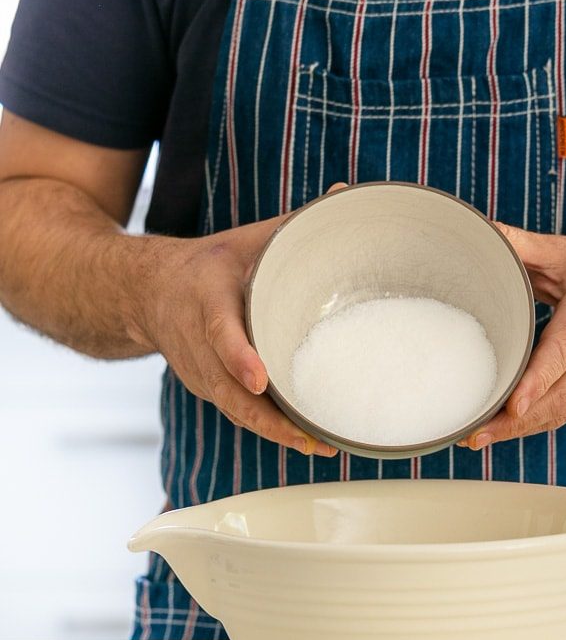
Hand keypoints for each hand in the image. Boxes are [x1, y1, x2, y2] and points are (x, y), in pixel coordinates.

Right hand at [131, 209, 337, 457]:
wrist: (145, 292)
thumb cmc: (209, 265)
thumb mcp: (244, 240)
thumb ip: (292, 224)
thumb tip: (346, 194)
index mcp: (206, 298)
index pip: (221, 332)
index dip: (238, 357)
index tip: (260, 379)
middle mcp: (196, 341)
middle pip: (228, 389)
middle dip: (268, 418)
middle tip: (312, 436)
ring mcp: (198, 370)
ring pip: (233, 408)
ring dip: (273, 432)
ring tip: (319, 445)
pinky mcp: (205, 387)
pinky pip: (234, 412)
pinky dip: (265, 429)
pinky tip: (303, 440)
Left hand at [461, 225, 565, 448]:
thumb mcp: (565, 251)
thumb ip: (521, 244)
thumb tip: (479, 231)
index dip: (540, 379)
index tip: (516, 404)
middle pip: (562, 395)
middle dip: (519, 419)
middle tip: (477, 432)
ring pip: (561, 411)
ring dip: (520, 430)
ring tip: (477, 438)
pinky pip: (562, 413)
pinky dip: (531, 427)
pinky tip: (498, 432)